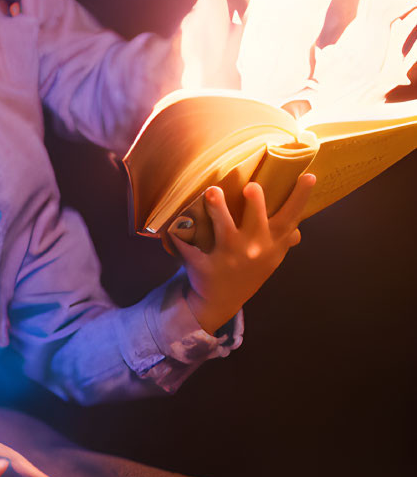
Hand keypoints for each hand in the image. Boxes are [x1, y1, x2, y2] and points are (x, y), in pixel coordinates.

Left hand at [170, 173, 314, 333]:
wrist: (221, 300)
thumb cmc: (248, 269)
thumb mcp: (271, 257)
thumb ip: (283, 241)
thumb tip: (299, 228)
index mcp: (272, 244)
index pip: (291, 218)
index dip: (301, 197)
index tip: (309, 176)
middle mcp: (254, 249)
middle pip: (258, 223)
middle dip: (256, 204)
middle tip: (252, 186)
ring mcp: (230, 259)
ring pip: (224, 231)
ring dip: (218, 210)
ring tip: (212, 191)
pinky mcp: (205, 267)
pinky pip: (189, 249)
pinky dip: (178, 238)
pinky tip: (168, 228)